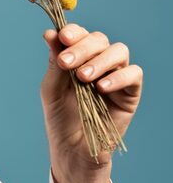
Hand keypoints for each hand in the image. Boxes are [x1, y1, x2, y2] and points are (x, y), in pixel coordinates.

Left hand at [40, 23, 142, 181]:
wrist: (72, 150)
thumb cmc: (60, 119)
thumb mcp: (52, 90)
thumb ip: (54, 63)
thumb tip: (50, 33)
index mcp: (80, 57)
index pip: (81, 35)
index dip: (73, 32)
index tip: (61, 37)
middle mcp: (100, 62)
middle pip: (99, 40)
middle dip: (82, 48)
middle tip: (66, 62)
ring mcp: (117, 75)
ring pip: (119, 51)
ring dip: (99, 61)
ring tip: (83, 78)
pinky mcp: (131, 92)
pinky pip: (133, 74)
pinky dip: (118, 77)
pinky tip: (101, 88)